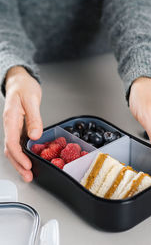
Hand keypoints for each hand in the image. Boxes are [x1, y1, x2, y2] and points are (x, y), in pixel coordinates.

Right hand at [3, 66, 42, 181]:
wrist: (20, 81)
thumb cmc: (24, 87)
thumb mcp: (31, 99)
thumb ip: (34, 118)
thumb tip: (35, 135)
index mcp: (11, 118)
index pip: (11, 142)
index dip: (19, 156)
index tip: (27, 164)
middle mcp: (10, 125)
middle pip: (11, 150)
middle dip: (19, 164)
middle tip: (28, 176)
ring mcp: (14, 127)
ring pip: (14, 148)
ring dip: (20, 161)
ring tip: (29, 172)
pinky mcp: (19, 127)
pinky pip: (19, 143)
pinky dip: (23, 153)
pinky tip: (30, 158)